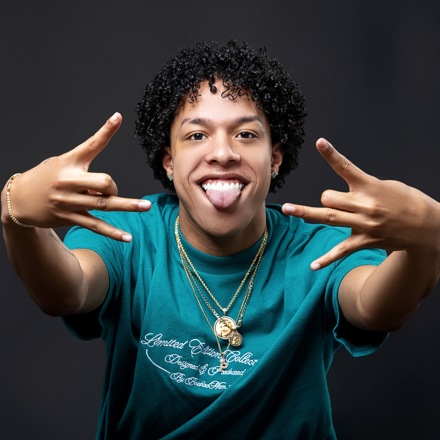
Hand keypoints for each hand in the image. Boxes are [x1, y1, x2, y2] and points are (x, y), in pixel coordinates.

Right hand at [1, 113, 150, 240]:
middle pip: (102, 182)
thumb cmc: (46, 177)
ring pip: (103, 205)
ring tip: (146, 206)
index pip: (91, 145)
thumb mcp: (62, 162)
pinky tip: (128, 238)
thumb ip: (85, 168)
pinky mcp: (71, 218)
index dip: (105, 131)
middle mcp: (69, 183)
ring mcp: (70, 202)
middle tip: (111, 189)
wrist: (19, 200)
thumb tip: (109, 183)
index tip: (117, 117)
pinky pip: (96, 226)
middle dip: (112, 186)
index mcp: (69, 164)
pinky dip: (113, 232)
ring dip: (127, 206)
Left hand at [282, 138, 439, 269]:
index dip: (331, 155)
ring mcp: (363, 224)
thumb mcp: (386, 186)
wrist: (427, 227)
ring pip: (328, 217)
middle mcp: (364, 205)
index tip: (319, 142)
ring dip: (306, 213)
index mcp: (370, 186)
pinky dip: (326, 260)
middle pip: (328, 197)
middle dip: (327, 198)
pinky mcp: (364, 241)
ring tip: (286, 208)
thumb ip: (362, 188)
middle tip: (339, 202)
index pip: (346, 167)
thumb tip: (340, 196)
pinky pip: (340, 251)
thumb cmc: (406, 201)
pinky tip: (313, 266)